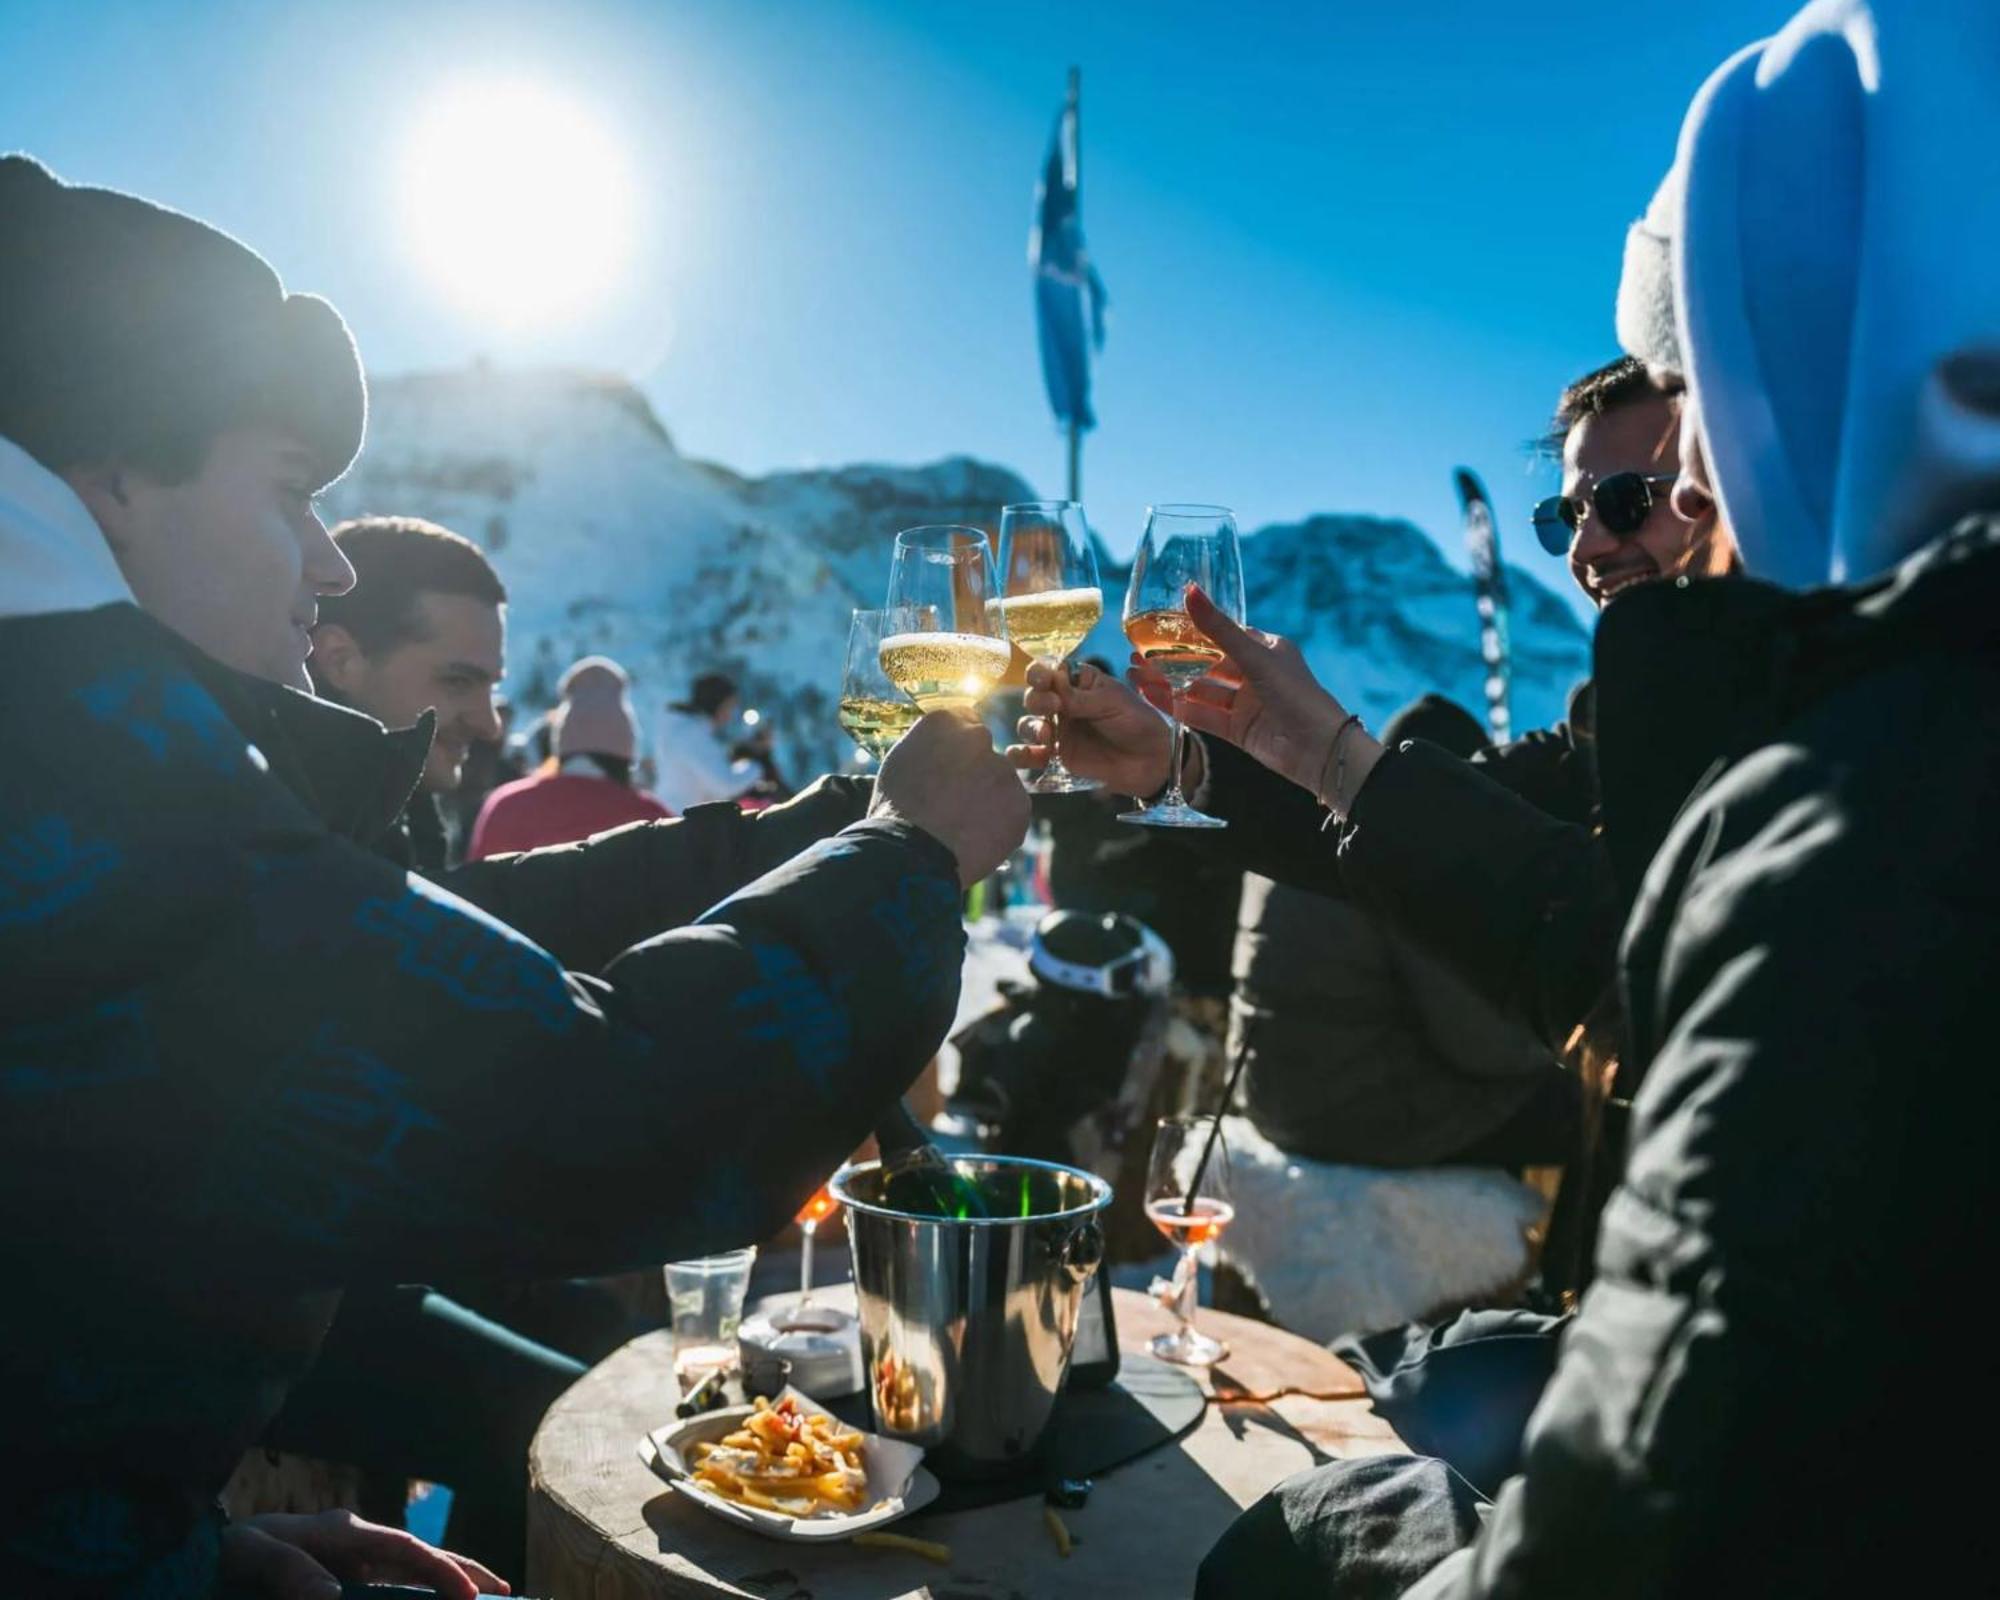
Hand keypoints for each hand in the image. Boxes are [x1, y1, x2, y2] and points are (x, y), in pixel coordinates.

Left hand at [218, 1509, 505, 1599]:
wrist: (207, 1555)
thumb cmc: (230, 1552)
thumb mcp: (249, 1554)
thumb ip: (288, 1569)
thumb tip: (332, 1598)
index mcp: (342, 1531)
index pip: (405, 1550)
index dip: (440, 1571)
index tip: (468, 1597)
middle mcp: (356, 1544)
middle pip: (421, 1557)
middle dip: (463, 1572)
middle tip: (503, 1593)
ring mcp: (352, 1563)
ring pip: (411, 1574)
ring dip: (448, 1584)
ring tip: (484, 1598)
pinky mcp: (342, 1581)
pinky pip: (389, 1591)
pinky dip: (417, 1596)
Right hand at [869, 711, 1029, 886]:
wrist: (911, 853)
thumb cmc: (895, 811)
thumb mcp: (900, 763)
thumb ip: (927, 747)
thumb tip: (940, 751)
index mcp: (944, 722)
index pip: (963, 723)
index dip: (958, 750)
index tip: (951, 770)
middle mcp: (978, 737)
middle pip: (985, 752)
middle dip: (976, 773)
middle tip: (956, 802)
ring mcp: (1003, 769)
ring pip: (1001, 783)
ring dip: (989, 799)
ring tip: (962, 826)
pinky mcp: (1021, 802)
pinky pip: (1013, 812)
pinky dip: (1001, 826)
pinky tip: (976, 840)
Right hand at [1008, 659, 1174, 795]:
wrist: (1152, 760)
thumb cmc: (1138, 722)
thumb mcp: (1113, 702)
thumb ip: (1080, 698)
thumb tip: (1052, 686)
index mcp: (1079, 683)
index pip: (1049, 671)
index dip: (1039, 673)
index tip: (1043, 680)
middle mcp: (1064, 704)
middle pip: (1034, 696)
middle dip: (1037, 700)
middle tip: (1054, 708)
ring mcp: (1060, 730)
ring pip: (1029, 724)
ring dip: (1030, 727)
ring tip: (1047, 735)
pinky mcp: (1060, 755)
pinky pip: (1032, 754)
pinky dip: (1021, 755)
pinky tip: (1022, 756)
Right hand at [1129, 585, 1350, 795]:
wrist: (1318, 750)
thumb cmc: (1296, 694)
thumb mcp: (1255, 657)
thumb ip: (1218, 628)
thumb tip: (1189, 591)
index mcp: (1265, 649)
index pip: (1222, 634)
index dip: (1190, 631)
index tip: (1159, 628)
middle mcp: (1254, 674)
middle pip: (1205, 664)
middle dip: (1171, 660)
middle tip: (1137, 654)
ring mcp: (1245, 703)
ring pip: (1199, 690)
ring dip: (1168, 683)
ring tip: (1135, 675)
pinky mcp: (1237, 730)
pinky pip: (1202, 715)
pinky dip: (1177, 706)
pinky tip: (1152, 697)